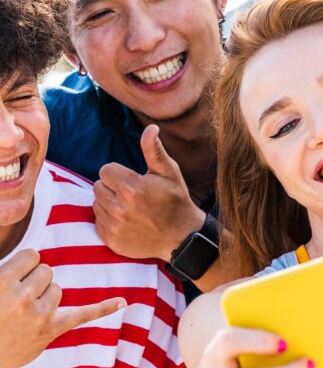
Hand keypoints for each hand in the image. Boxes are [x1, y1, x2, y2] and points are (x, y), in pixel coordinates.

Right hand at [0, 248, 125, 367]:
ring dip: (44, 297)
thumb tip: (29, 254)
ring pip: (57, 288)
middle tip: (12, 304)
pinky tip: (123, 301)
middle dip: (33, 282)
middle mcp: (22, 299)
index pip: (32, 255)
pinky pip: (83, 314)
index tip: (12, 279)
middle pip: (47, 271)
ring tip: (21, 316)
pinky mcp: (52, 330)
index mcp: (2, 282)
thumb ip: (8, 267)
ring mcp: (39, 316)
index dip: (23, 266)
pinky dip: (103, 308)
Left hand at [94, 124, 204, 260]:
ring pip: (96, 203)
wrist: (182, 236)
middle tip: (132, 193)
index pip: (106, 170)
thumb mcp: (169, 172)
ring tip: (129, 206)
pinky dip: (108, 219)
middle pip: (98, 186)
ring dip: (109, 202)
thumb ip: (154, 150)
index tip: (133, 179)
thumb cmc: (176, 200)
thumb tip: (151, 127)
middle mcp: (119, 207)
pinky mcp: (111, 240)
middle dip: (112, 186)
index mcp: (132, 188)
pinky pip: (98, 222)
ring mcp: (114, 225)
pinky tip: (126, 220)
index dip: (119, 173)